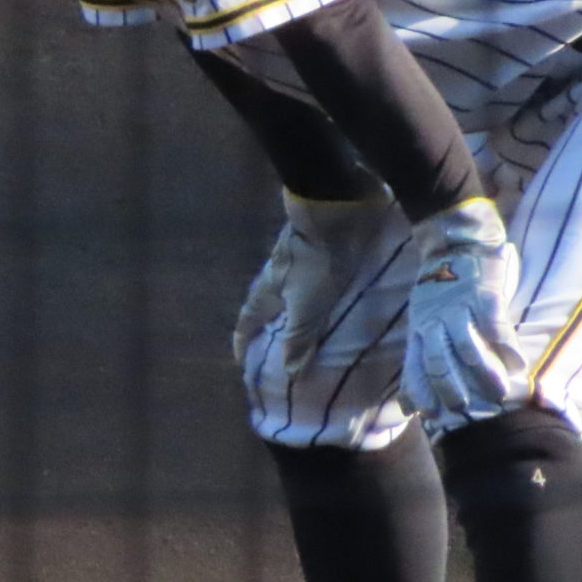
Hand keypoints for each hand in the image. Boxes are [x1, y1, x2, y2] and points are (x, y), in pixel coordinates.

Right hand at [232, 185, 394, 373]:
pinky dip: (324, 294)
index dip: (243, 341)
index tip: (242, 362)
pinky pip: (321, 278)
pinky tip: (340, 301)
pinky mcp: (324, 246)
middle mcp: (280, 274)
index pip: (248, 320)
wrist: (337, 206)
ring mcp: (301, 258)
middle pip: (271, 306)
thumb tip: (290, 375)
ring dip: (300, 310)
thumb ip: (299, 338)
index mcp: (269, 288)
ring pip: (295, 291)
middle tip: (281, 350)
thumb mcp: (307, 305)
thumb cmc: (318, 260)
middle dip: (273, 328)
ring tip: (315, 330)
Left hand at [400, 199, 529, 420]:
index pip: (416, 366)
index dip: (421, 392)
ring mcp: (460, 307)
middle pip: (439, 360)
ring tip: (500, 393)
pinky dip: (506, 346)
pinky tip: (518, 364)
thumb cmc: (439, 291)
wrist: (455, 242)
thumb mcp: (420, 322)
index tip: (433, 417)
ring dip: (484, 373)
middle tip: (468, 410)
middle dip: (451, 388)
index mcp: (420, 328)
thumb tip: (406, 406)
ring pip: (468, 346)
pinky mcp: (484, 294)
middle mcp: (436, 320)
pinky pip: (495, 325)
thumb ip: (418, 360)